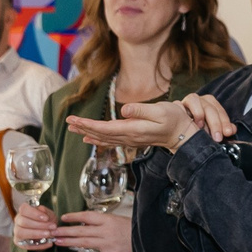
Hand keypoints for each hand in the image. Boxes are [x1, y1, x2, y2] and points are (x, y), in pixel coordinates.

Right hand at [14, 202, 58, 249]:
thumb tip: (42, 209)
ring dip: (37, 234)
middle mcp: (18, 221)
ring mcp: (17, 232)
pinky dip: (39, 245)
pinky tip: (49, 243)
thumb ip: (46, 212)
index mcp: (24, 211)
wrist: (49, 231)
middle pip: (23, 221)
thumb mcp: (49, 215)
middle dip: (39, 225)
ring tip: (49, 234)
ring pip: (22, 232)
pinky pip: (26, 245)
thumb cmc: (47, 221)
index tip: (46, 218)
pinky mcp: (20, 243)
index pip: (23, 209)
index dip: (34, 213)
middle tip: (52, 227)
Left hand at [52, 209, 134, 251]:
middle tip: (54, 231)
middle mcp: (106, 231)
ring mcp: (108, 244)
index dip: (74, 217)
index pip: (87, 216)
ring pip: (84, 243)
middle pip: (82, 230)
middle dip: (66, 231)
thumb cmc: (134, 229)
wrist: (149, 240)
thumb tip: (85, 223)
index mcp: (108, 220)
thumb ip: (102, 221)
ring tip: (59, 241)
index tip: (63, 218)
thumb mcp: (118, 219)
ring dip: (70, 242)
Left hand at [68, 94, 235, 151]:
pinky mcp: (132, 139)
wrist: (184, 134)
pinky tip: (89, 139)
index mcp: (132, 129)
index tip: (74, 119)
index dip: (87, 124)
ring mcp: (130, 140)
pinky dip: (98, 139)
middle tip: (68, 122)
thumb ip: (142, 110)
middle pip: (100, 134)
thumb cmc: (174, 119)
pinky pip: (110, 140)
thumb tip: (124, 110)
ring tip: (73, 128)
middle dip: (83, 128)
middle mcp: (128, 137)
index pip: (104, 128)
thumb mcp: (161, 110)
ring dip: (88, 133)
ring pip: (103, 138)